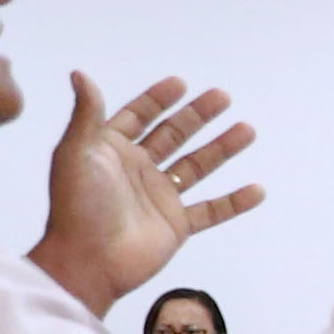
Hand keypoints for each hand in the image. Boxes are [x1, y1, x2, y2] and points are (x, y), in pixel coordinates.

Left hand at [32, 73, 262, 316]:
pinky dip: (234, 202)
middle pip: (174, 135)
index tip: (181, 84)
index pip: (138, 117)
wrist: (88, 260)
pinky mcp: (176, 225)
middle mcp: (137, 170)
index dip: (158, 100)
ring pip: (197, 166)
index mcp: (110, 150)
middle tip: (222, 97)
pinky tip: (257, 190)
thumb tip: (80, 73)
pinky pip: (211, 211)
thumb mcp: (76, 152)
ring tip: (247, 129)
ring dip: (222, 148)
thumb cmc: (77, 206)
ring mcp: (159, 197)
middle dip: (198, 115)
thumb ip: (86, 113)